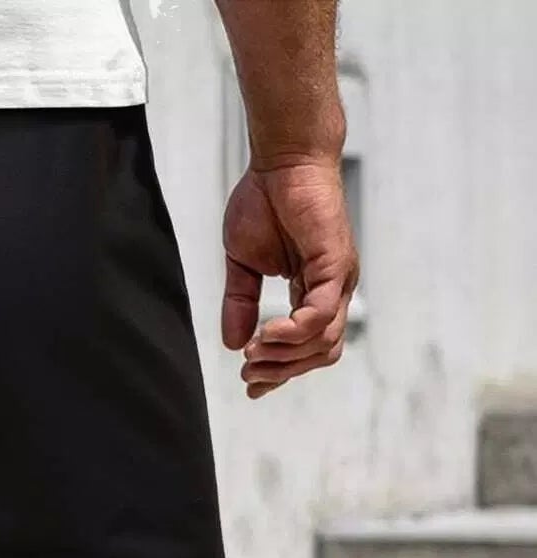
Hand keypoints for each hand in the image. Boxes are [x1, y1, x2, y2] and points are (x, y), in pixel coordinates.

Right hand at [222, 159, 358, 398]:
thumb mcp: (243, 265)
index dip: (280, 372)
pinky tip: (266, 332)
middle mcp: (333, 290)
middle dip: (282, 371)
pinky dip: (292, 332)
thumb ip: (240, 305)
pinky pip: (320, 317)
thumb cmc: (265, 200)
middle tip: (249, 373)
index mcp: (314, 292)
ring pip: (322, 343)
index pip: (306, 348)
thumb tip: (232, 344)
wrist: (281, 159)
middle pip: (319, 355)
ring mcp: (338, 279)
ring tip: (254, 350)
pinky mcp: (335, 265)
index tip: (251, 386)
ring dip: (284, 356)